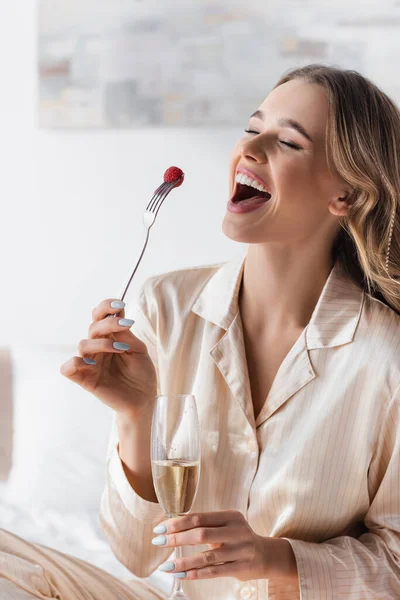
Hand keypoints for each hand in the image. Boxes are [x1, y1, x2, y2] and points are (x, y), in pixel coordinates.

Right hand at [60, 298, 156, 419]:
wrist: (143, 400)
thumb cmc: (141, 374)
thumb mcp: (139, 351)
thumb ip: (126, 336)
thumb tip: (116, 318)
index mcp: (110, 337)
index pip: (101, 316)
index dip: (106, 307)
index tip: (120, 304)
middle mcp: (98, 348)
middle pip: (93, 327)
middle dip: (108, 323)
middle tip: (126, 325)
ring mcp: (91, 363)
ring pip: (83, 344)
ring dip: (101, 342)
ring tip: (120, 349)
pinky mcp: (85, 379)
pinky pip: (68, 368)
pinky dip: (74, 362)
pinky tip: (92, 364)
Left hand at [152, 510, 271, 580]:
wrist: (266, 555)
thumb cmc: (238, 537)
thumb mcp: (226, 525)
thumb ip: (205, 525)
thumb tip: (172, 527)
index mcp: (231, 516)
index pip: (199, 517)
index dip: (177, 523)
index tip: (160, 528)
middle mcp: (237, 531)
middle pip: (201, 534)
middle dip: (177, 538)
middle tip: (158, 542)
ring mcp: (240, 550)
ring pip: (207, 557)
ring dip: (184, 561)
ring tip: (166, 566)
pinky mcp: (241, 568)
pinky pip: (214, 571)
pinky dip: (196, 573)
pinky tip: (181, 574)